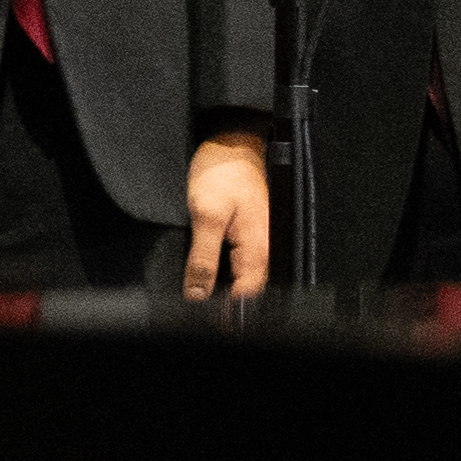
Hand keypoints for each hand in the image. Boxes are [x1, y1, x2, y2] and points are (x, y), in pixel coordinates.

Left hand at [179, 132, 274, 297]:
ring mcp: (257, 239)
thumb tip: (198, 294)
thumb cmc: (222, 172)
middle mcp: (262, 247)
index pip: (247, 295)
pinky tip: (207, 271)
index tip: (206, 319)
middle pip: (246, 288)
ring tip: (200, 296)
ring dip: (224, 286)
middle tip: (199, 310)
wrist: (231, 142)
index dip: (227, 311)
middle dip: (225, 302)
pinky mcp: (248, 231)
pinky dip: (224, 269)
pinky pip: (239, 260)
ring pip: (243, 275)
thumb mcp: (206, 216)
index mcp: (258, 248)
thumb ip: (202, 257)